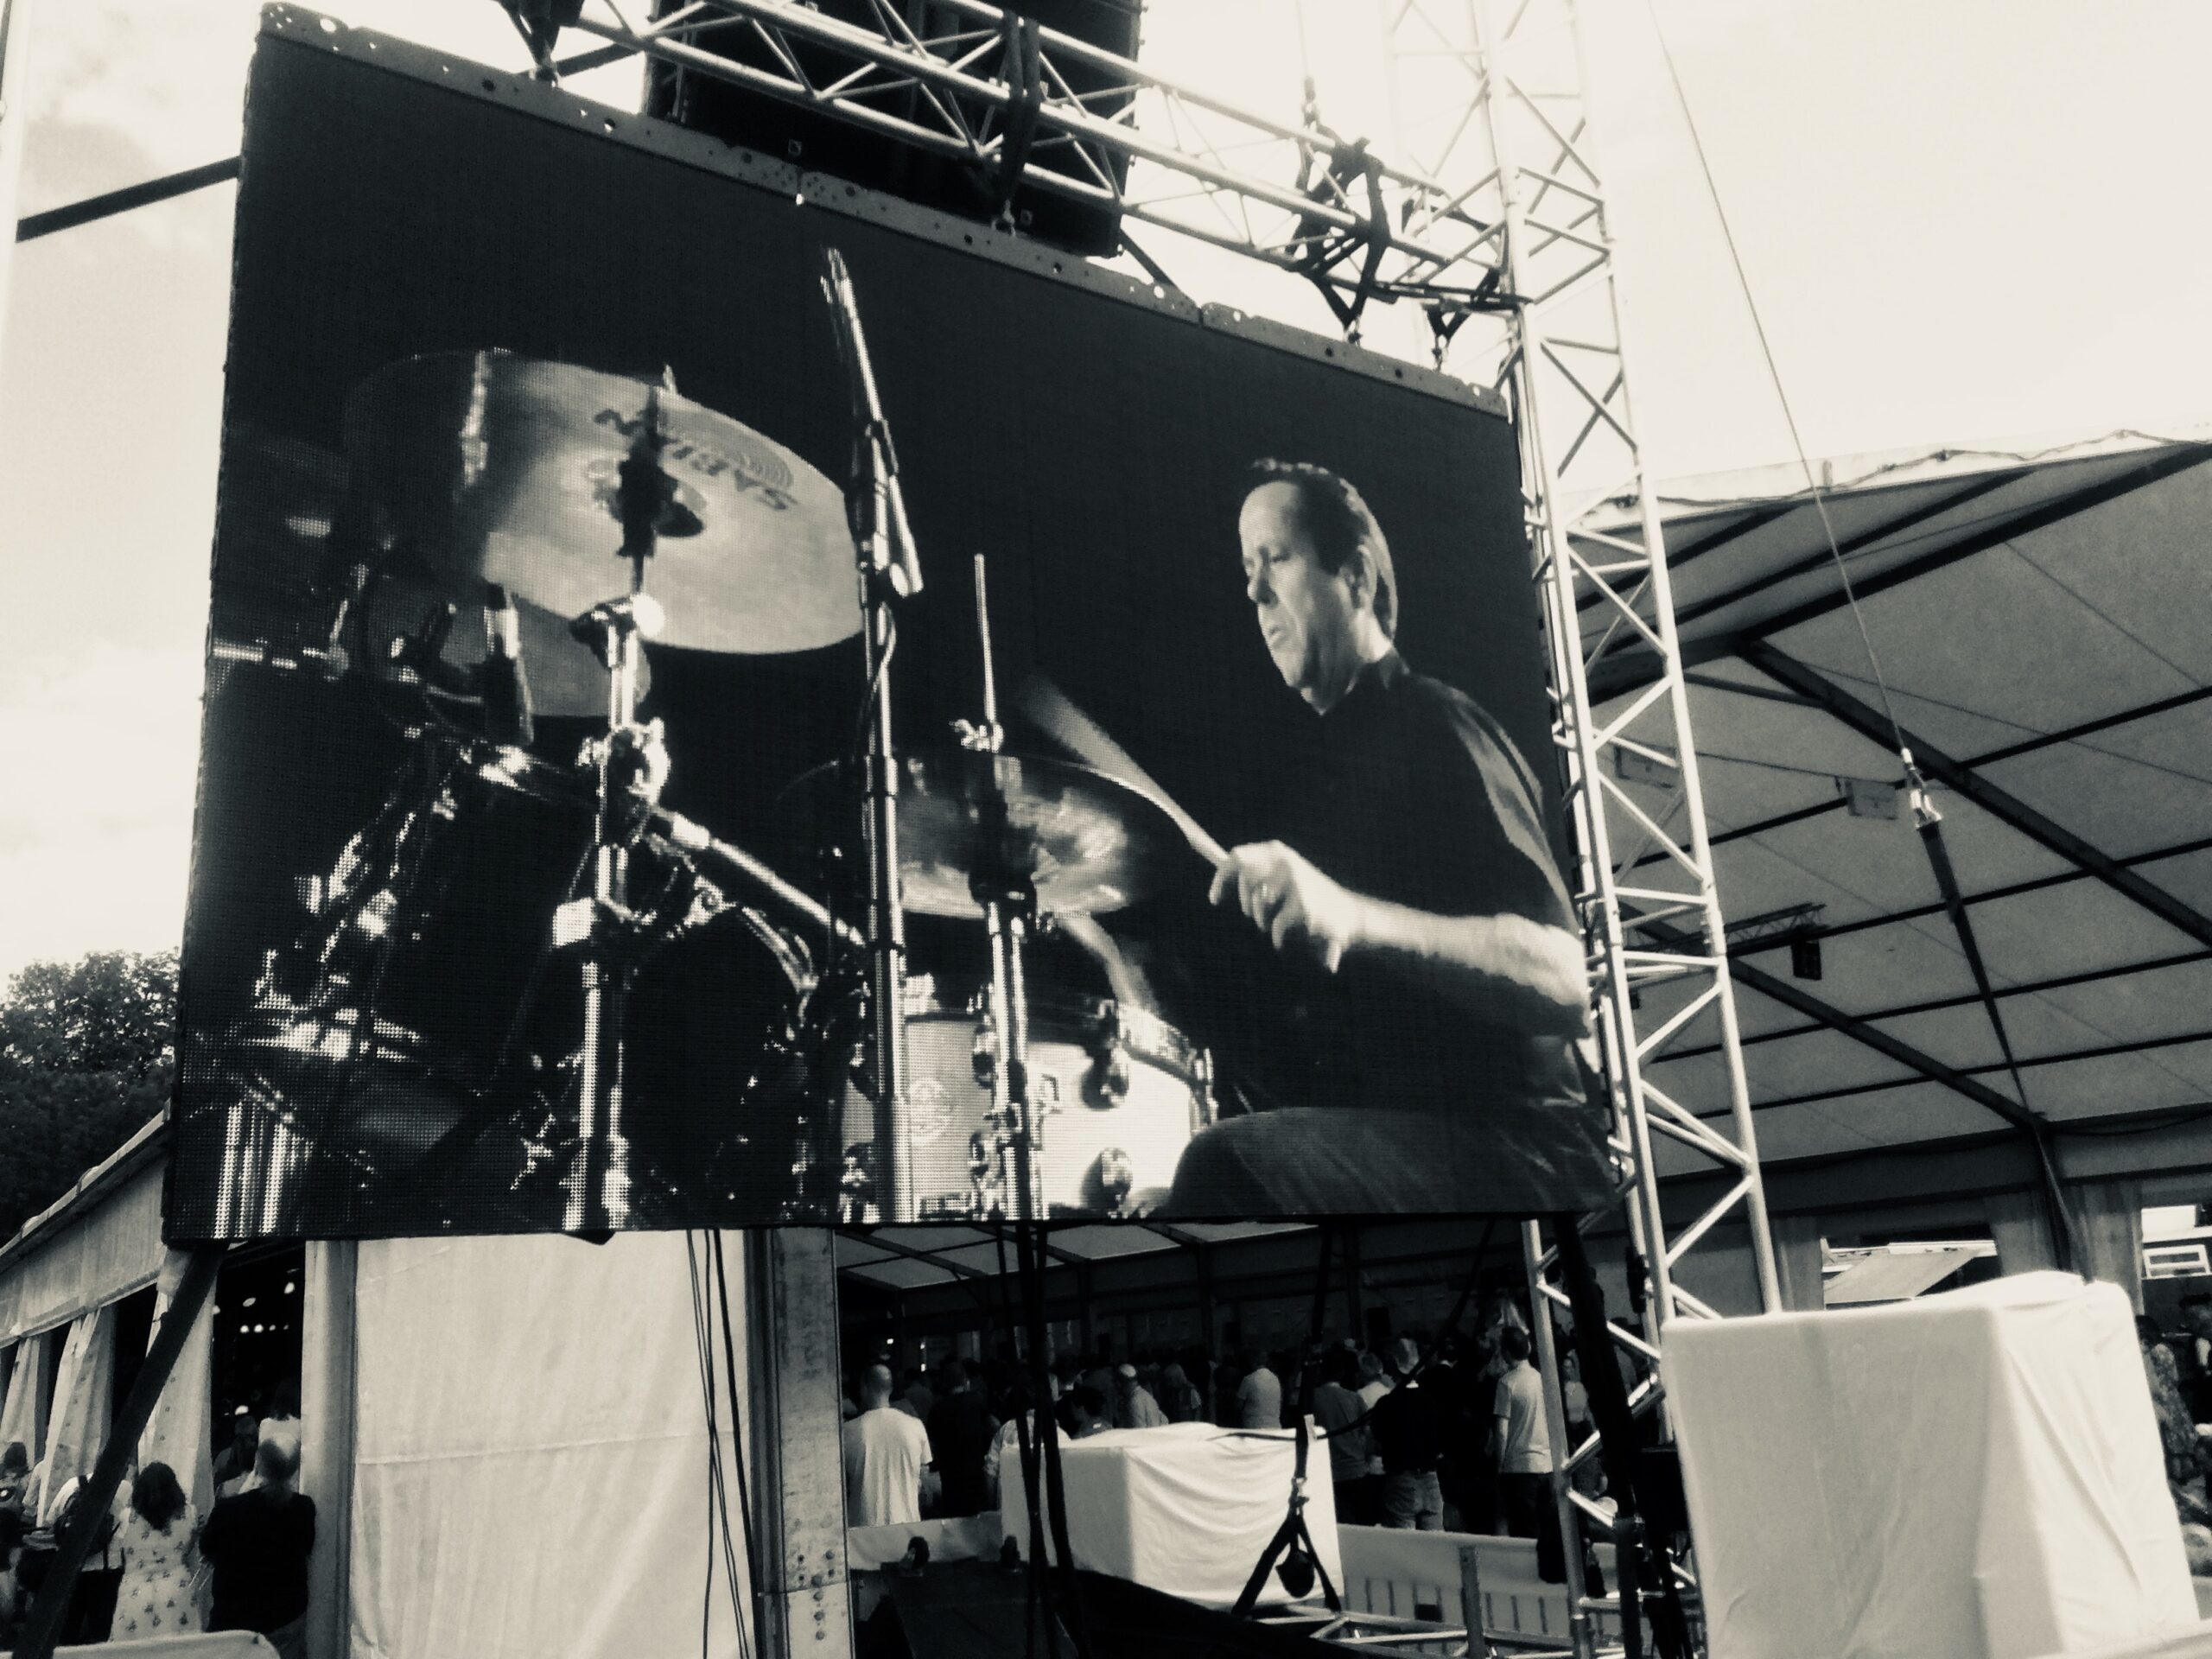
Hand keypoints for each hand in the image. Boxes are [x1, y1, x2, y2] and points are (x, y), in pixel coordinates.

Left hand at [1208, 842, 1363, 971]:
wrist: (1349, 916)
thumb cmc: (1308, 899)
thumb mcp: (1282, 880)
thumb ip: (1254, 874)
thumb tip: (1219, 863)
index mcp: (1278, 852)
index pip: (1238, 858)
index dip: (1221, 880)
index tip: (1213, 900)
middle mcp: (1285, 862)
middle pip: (1245, 885)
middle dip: (1248, 907)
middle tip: (1260, 917)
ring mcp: (1296, 883)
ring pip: (1258, 908)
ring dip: (1264, 922)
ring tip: (1280, 925)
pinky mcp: (1303, 907)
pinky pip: (1274, 927)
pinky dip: (1279, 938)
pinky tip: (1290, 938)